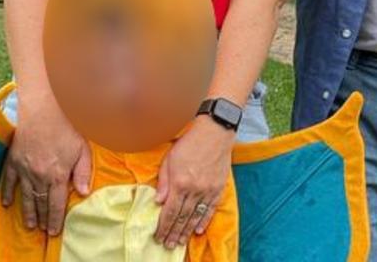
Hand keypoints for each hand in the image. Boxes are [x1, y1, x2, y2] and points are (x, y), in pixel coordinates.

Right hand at [0, 94, 91, 234]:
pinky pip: (8, 181)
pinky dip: (6, 194)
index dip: (55, 219)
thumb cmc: (68, 126)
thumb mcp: (83, 149)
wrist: (44, 108)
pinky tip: (7, 204)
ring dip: (27, 212)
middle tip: (43, 231)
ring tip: (30, 224)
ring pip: (25, 196)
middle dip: (42, 219)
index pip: (56, 204)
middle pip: (40, 203)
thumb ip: (83, 172)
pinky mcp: (13, 160)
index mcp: (57, 175)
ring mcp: (24, 169)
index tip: (54, 231)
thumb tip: (83, 193)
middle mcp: (39, 176)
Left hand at [154, 115, 234, 249]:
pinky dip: (204, 221)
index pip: (170, 211)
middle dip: (173, 233)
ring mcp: (208, 190)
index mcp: (180, 182)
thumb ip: (164, 181)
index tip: (158, 236)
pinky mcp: (218, 188)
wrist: (215, 131)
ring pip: (196, 216)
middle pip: (182, 217)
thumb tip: (158, 202)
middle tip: (168, 245)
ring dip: (187, 231)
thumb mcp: (170, 158)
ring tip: (180, 242)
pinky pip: (210, 209)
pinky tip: (198, 230)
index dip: (163, 226)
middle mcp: (194, 189)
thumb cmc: (190, 142)